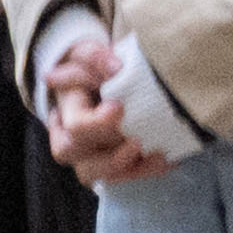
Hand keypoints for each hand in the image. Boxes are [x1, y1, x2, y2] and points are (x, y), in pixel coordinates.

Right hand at [39, 36, 169, 189]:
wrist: (97, 83)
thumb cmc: (91, 69)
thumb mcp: (88, 54)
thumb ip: (97, 57)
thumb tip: (116, 69)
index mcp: (65, 113)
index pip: (75, 128)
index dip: (97, 124)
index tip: (119, 108)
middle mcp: (71, 142)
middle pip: (85, 160)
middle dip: (112, 153)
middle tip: (138, 140)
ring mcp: (88, 158)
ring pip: (98, 176)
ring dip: (129, 169)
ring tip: (157, 155)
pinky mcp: (109, 166)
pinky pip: (123, 178)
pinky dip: (146, 171)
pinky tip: (167, 159)